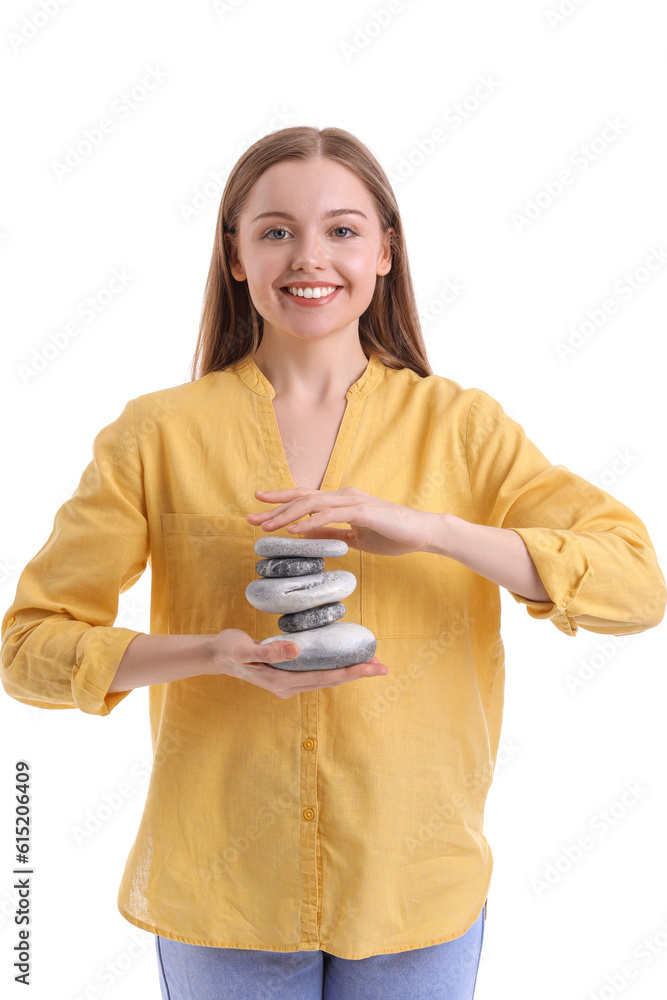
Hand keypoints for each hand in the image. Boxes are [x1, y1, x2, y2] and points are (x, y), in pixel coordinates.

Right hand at [213, 629, 387, 698]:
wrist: (216, 655)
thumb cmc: (230, 649)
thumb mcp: (245, 648)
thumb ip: (270, 649)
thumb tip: (297, 649)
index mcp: (282, 681)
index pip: (325, 677)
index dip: (351, 672)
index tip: (372, 667)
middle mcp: (288, 685)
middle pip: (330, 680)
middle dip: (357, 673)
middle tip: (383, 666)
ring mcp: (288, 682)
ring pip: (325, 678)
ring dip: (348, 672)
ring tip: (370, 663)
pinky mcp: (287, 674)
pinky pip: (316, 673)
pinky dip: (333, 667)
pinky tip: (342, 661)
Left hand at [246, 486, 437, 556]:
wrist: (422, 533)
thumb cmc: (392, 534)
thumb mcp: (354, 537)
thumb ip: (331, 534)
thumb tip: (305, 536)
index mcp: (341, 501)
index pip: (305, 498)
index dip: (280, 502)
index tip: (258, 509)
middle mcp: (343, 495)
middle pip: (302, 497)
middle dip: (274, 506)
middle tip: (250, 517)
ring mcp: (352, 501)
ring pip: (311, 503)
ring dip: (286, 514)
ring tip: (266, 525)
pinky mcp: (362, 510)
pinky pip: (330, 514)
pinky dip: (310, 521)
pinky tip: (295, 530)